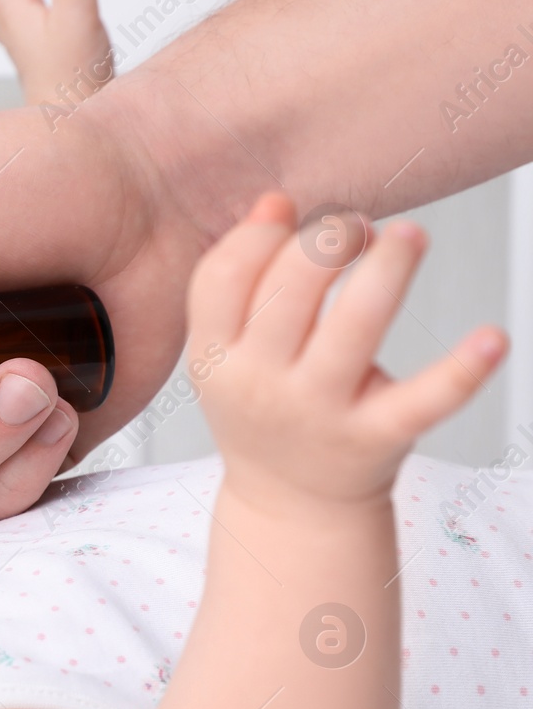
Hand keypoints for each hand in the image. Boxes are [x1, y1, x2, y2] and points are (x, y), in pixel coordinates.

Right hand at [188, 192, 507, 514]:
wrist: (292, 506)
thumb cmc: (264, 408)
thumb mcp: (228, 354)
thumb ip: (237, 283)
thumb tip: (275, 202)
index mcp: (216, 359)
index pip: (222, 280)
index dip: (259, 235)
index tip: (293, 214)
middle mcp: (261, 386)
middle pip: (289, 291)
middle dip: (326, 241)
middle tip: (356, 228)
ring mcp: (319, 413)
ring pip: (355, 326)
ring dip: (387, 268)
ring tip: (408, 237)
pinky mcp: (378, 438)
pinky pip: (424, 400)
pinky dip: (463, 370)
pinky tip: (492, 337)